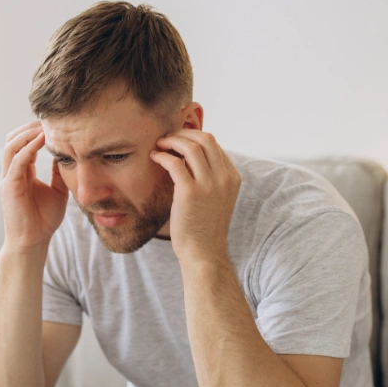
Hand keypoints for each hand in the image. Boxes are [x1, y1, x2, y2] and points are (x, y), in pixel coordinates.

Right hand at [0, 121, 69, 253]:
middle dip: (29, 127)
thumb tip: (67, 156)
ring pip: (11, 145)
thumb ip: (59, 173)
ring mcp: (8, 178)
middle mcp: (11, 172)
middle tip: (49, 119)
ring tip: (45, 126)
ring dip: (27, 133)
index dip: (35, 131)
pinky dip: (28, 147)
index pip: (23, 144)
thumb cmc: (43, 220)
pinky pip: (16, 161)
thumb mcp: (57, 191)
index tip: (54, 123)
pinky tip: (43, 140)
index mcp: (21, 172)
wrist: (33, 242)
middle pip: (13, 139)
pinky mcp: (9, 186)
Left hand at [149, 129, 240, 263]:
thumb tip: (187, 155)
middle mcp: (224, 178)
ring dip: (172, 141)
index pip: (214, 144)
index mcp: (232, 177)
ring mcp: (209, 185)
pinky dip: (162, 156)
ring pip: (191, 146)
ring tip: (159, 144)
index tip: (178, 139)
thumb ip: (209, 177)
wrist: (204, 253)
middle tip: (167, 137)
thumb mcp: (215, 198)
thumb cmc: (204, 227)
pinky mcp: (190, 192)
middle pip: (205, 138)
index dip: (193, 137)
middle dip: (184, 133)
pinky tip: (155, 157)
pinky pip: (174, 162)